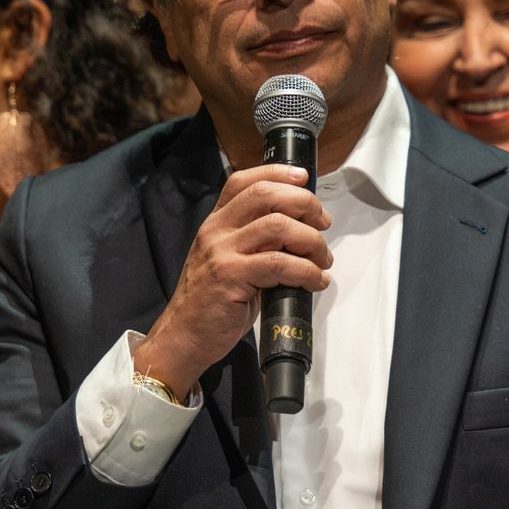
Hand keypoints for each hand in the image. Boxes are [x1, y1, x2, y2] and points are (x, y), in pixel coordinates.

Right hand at [134, 164, 332, 396]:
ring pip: (277, 226)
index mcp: (216, 222)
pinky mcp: (230, 277)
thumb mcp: (231, 260)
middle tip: (323, 223)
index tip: (305, 179)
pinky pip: (279, 264)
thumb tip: (302, 231)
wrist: (185, 335)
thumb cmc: (214, 301)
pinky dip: (306, 271)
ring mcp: (222, 252)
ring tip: (323, 259)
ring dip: (312, 240)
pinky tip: (315, 281)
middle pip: (265, 194)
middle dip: (304, 203)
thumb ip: (257, 241)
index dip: (277, 173)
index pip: (244, 181)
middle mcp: (216, 230)